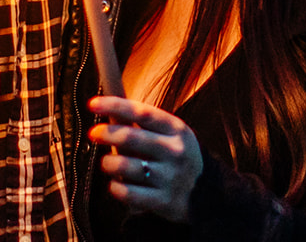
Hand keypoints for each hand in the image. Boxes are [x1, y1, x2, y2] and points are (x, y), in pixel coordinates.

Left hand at [87, 96, 202, 222]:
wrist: (211, 195)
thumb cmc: (179, 158)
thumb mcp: (172, 135)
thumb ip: (145, 123)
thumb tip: (109, 105)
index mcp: (177, 130)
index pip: (141, 112)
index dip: (114, 106)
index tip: (93, 104)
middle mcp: (175, 151)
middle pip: (130, 137)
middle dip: (105, 133)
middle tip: (93, 133)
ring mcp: (170, 177)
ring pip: (124, 166)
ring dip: (108, 163)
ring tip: (107, 164)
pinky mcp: (164, 202)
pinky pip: (128, 193)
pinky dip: (116, 188)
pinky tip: (116, 185)